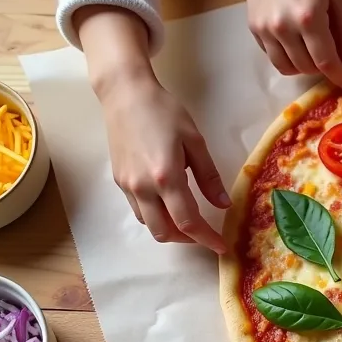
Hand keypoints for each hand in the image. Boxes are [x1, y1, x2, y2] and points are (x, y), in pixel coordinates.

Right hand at [98, 68, 230, 252]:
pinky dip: (155, 216)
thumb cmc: (164, 111)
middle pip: (164, 232)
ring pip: (149, 224)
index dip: (206, 238)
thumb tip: (222, 204)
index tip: (221, 247)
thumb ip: (208, 176)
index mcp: (166, 177)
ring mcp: (127, 186)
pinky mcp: (119, 181)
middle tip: (204, 233)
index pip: (188, 222)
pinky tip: (167, 204)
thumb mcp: (195, 141)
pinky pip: (138, 210)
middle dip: (187, 239)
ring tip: (187, 219)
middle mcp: (143, 187)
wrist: (125, 95)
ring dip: (169, 229)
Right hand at [244, 0, 341, 87]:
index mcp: (309, 18)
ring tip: (312, 53)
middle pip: (306, 67)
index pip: (326, 61)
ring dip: (303, 67)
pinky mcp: (253, 27)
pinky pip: (271, 55)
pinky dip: (286, 56)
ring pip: (285, 67)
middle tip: (330, 57)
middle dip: (322, 68)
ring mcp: (265, 29)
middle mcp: (284, 27)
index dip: (338, 75)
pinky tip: (294, 42)